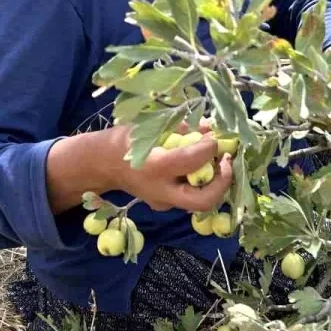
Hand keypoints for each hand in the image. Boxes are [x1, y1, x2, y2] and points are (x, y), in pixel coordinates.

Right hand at [112, 126, 233, 212]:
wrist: (103, 164)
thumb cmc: (127, 140)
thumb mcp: (152, 126)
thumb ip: (183, 128)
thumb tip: (211, 128)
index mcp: (155, 167)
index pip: (192, 161)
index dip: (211, 147)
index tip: (216, 135)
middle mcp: (161, 190)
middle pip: (203, 200)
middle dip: (223, 181)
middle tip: (227, 159)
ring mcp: (163, 202)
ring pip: (200, 202)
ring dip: (216, 182)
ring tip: (218, 160)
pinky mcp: (165, 205)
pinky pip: (190, 196)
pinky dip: (203, 182)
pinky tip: (202, 166)